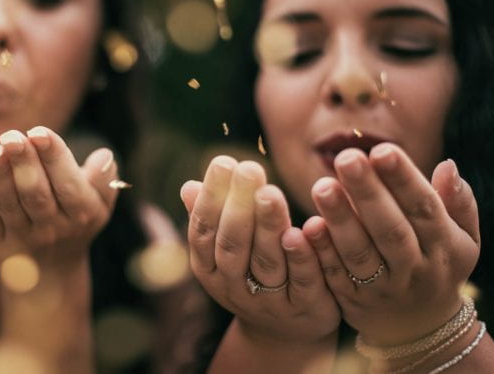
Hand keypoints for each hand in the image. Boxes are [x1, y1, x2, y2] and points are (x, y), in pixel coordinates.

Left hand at [0, 126, 116, 267]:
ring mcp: (23, 239)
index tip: (39, 131)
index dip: (54, 157)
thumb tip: (105, 155)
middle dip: (23, 162)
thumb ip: (103, 179)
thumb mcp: (99, 204)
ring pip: (9, 204)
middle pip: (36, 194)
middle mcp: (53, 229)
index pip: (69, 184)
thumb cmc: (75, 221)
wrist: (50, 271)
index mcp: (81, 214)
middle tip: (11, 136)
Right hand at [181, 156, 339, 345]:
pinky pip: (302, 282)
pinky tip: (303, 230)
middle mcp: (233, 287)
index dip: (211, 198)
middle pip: (232, 246)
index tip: (223, 162)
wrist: (287, 332)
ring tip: (271, 191)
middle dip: (238, 206)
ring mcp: (268, 301)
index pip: (204, 231)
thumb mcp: (227, 251)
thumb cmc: (253, 275)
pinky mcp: (305, 308)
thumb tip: (188, 186)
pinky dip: (301, 257)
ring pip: (266, 263)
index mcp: (209, 269)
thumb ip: (213, 218)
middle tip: (249, 168)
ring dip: (267, 226)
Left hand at [303, 143, 478, 345]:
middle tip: (346, 158)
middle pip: (390, 230)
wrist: (419, 327)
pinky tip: (307, 226)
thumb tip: (448, 165)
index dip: (404, 179)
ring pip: (359, 253)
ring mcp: (382, 288)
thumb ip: (458, 202)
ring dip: (340, 219)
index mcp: (443, 247)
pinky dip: (321, 251)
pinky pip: (335, 275)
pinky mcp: (352, 300)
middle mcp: (414, 269)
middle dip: (368, 193)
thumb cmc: (438, 262)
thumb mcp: (462, 238)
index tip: (382, 149)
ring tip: (322, 186)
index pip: (424, 208)